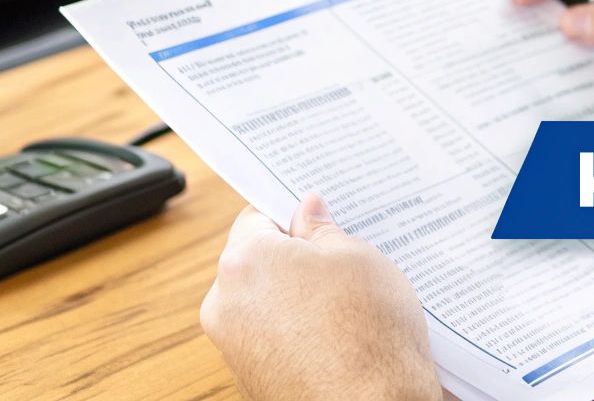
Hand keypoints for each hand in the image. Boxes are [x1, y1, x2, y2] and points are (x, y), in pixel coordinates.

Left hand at [201, 195, 438, 400]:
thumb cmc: (368, 337)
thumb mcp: (357, 258)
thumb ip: (323, 230)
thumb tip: (308, 213)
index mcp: (244, 263)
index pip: (256, 217)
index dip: (291, 216)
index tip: (316, 221)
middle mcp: (225, 306)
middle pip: (255, 263)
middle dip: (292, 260)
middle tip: (337, 265)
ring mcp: (234, 349)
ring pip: (262, 303)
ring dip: (294, 299)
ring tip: (342, 307)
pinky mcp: (250, 380)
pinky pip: (269, 339)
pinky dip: (294, 333)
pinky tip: (334, 337)